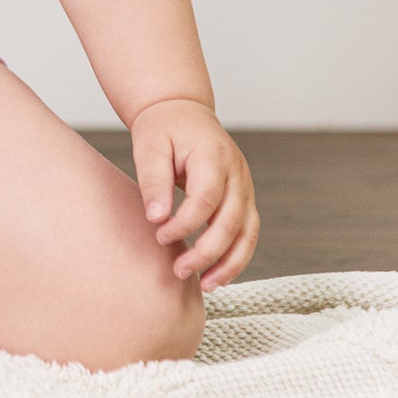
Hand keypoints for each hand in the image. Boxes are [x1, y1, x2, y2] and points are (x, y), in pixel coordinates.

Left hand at [130, 97, 258, 292]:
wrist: (182, 111)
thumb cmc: (163, 128)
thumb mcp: (150, 146)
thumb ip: (154, 181)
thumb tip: (156, 219)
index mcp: (213, 155)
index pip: (206, 198)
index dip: (185, 223)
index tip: (159, 236)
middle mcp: (237, 172)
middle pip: (231, 220)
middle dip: (207, 251)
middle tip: (179, 270)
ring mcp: (245, 185)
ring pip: (248, 232)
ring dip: (230, 263)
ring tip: (205, 285)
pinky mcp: (244, 198)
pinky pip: (247, 232)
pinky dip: (236, 256)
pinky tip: (217, 276)